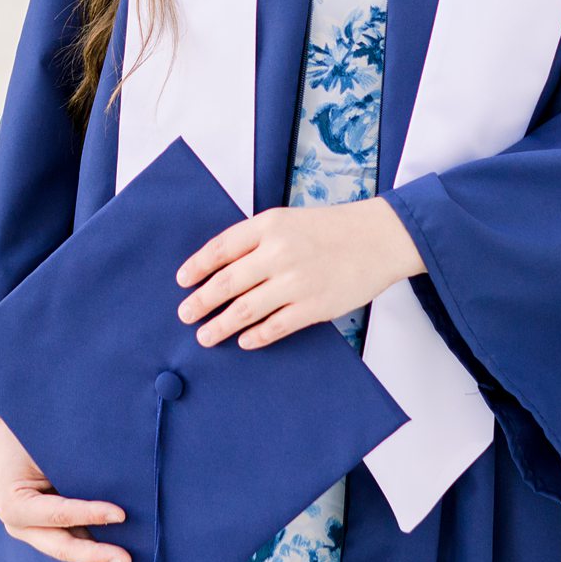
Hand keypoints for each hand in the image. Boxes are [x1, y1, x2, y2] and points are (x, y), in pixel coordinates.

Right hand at [0, 414, 134, 561]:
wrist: (6, 420)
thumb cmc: (25, 431)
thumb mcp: (45, 450)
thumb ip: (71, 472)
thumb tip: (111, 493)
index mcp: (14, 505)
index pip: (59, 513)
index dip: (91, 515)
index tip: (121, 514)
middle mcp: (20, 525)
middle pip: (63, 545)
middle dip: (96, 554)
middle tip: (127, 560)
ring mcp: (32, 529)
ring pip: (69, 547)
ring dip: (98, 557)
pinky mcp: (44, 527)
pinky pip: (71, 538)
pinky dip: (92, 546)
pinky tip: (113, 557)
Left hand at [176, 195, 425, 347]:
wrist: (378, 239)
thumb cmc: (329, 229)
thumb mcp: (287, 220)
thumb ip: (255, 239)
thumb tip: (219, 267)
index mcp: (269, 225)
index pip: (221, 248)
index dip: (197, 266)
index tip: (182, 281)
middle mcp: (279, 252)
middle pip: (227, 282)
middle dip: (202, 301)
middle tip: (185, 314)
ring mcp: (296, 282)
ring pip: (246, 309)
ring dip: (221, 326)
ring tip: (205, 336)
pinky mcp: (314, 306)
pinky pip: (276, 326)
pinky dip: (256, 336)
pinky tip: (244, 341)